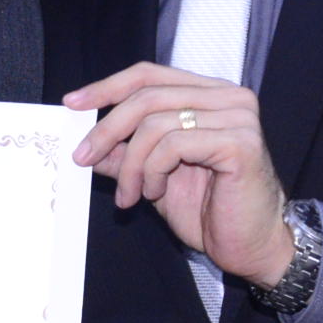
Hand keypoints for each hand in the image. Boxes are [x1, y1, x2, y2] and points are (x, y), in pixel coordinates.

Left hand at [64, 62, 293, 284]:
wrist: (251, 247)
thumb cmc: (208, 211)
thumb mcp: (152, 175)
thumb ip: (124, 152)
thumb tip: (84, 138)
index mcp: (209, 94)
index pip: (149, 74)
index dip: (107, 87)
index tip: (71, 105)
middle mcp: (228, 97)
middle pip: (146, 95)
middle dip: (107, 130)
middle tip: (83, 158)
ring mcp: (238, 117)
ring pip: (155, 123)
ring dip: (130, 164)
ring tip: (130, 194)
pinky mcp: (240, 142)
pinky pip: (173, 145)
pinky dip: (152, 171)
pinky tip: (155, 193)